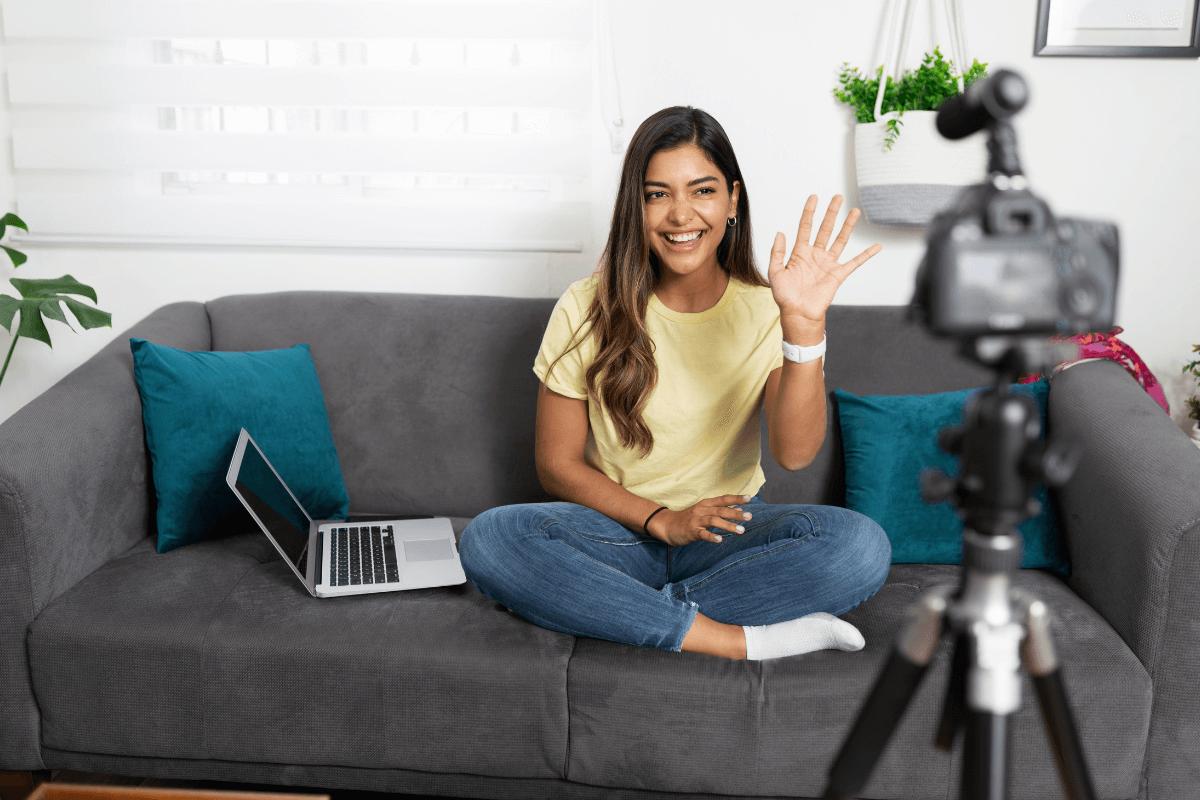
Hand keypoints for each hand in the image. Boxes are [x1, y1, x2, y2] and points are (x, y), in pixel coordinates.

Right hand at [646, 494, 752, 544]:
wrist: (668, 525)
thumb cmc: (689, 519)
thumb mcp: (705, 511)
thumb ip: (722, 510)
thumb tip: (740, 509)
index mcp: (707, 504)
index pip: (724, 499)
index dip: (736, 498)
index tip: (749, 498)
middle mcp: (702, 510)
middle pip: (721, 510)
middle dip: (736, 513)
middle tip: (749, 517)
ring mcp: (696, 520)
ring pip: (714, 521)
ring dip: (728, 525)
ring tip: (741, 530)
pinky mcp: (691, 531)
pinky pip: (702, 534)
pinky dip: (711, 536)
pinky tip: (720, 540)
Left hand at [769, 194, 882, 327]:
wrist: (798, 314)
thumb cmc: (785, 296)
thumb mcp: (775, 272)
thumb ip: (777, 252)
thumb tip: (780, 233)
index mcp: (800, 252)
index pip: (805, 227)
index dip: (809, 212)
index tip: (814, 197)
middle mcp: (815, 255)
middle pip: (825, 229)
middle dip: (831, 213)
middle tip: (838, 197)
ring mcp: (827, 264)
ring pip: (840, 240)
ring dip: (847, 225)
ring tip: (854, 211)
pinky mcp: (837, 275)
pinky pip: (854, 262)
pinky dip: (866, 254)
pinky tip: (876, 246)